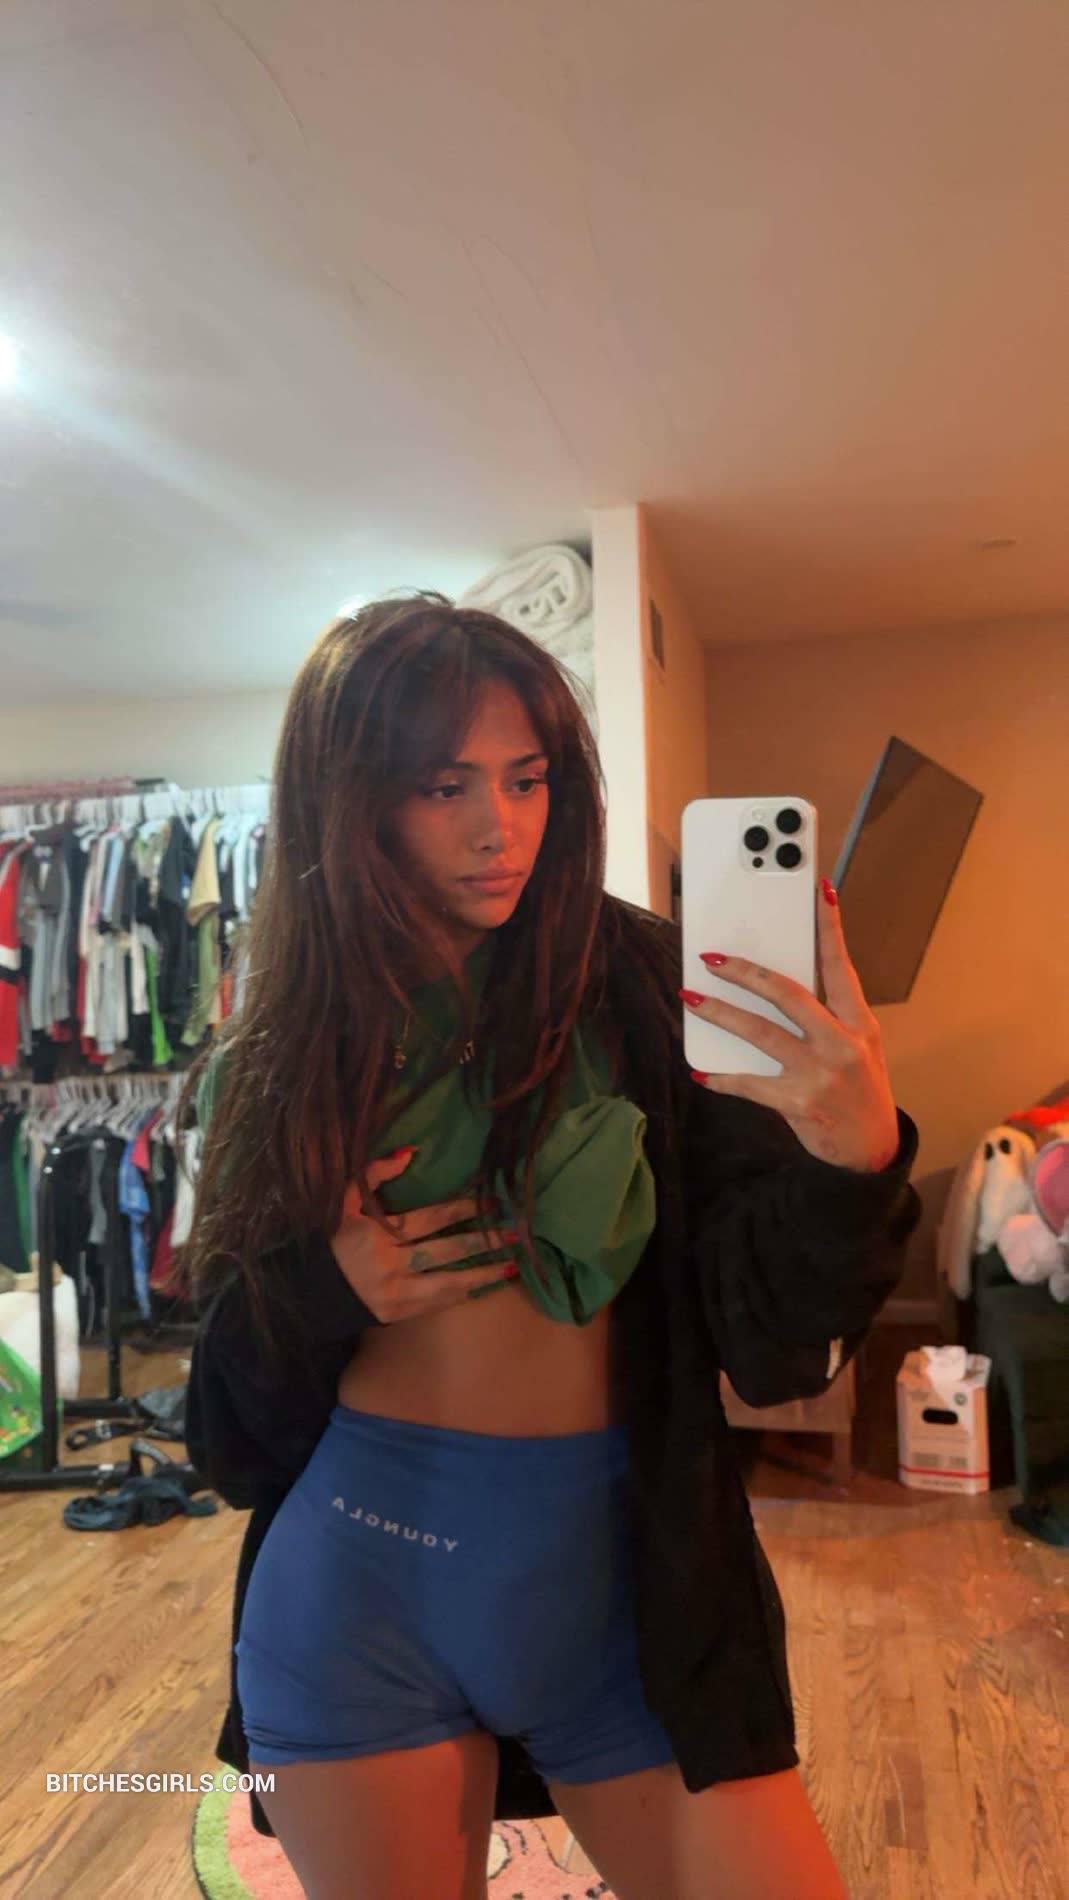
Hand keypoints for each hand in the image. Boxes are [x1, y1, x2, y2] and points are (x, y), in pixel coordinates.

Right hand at [330, 1148, 518, 1321]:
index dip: (462, 1209)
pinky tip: (482, 1287)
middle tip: (515, 1234)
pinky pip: (436, 1304)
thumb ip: (374, 1174)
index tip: (491, 1202)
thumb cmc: (332, 1241)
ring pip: (447, 1284)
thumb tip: (410, 1152)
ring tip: (512, 1267)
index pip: (429, 1219)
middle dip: (482, 1242)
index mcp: (378, 1234)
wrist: (309, 1291)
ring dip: (481, 1275)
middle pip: (445, 1252)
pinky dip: (461, 1295)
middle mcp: (390, 1265)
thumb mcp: (346, 1201)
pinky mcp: (396, 1315)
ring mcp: (395, 1294)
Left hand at [682, 880, 900, 1171]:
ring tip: (691, 999)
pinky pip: (750, 1084)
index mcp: (858, 1023)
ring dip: (721, 1013)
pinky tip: (701, 1074)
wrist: (872, 1151)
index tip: (821, 892)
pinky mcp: (799, 1103)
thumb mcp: (858, 1047)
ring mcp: (820, 1073)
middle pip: (788, 993)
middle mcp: (842, 1043)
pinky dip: (722, 1079)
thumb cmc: (860, 1091)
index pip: (842, 966)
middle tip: (713, 958)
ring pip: (761, 1032)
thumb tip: (772, 987)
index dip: (830, 927)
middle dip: (746, 972)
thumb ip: (827, 1017)